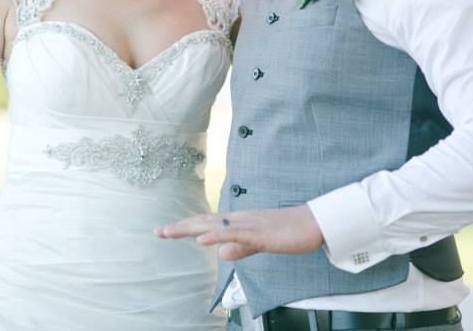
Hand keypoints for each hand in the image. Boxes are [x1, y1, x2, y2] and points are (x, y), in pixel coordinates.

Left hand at [155, 204, 323, 260]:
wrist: (314, 223)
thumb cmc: (289, 231)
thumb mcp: (260, 243)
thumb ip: (241, 248)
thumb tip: (221, 254)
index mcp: (239, 222)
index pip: (207, 224)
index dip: (186, 227)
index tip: (167, 231)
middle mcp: (239, 219)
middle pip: (204, 222)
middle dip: (180, 227)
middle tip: (158, 232)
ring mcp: (248, 224)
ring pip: (214, 225)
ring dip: (190, 228)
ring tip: (169, 232)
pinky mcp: (259, 233)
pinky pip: (235, 234)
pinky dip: (216, 236)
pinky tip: (202, 240)